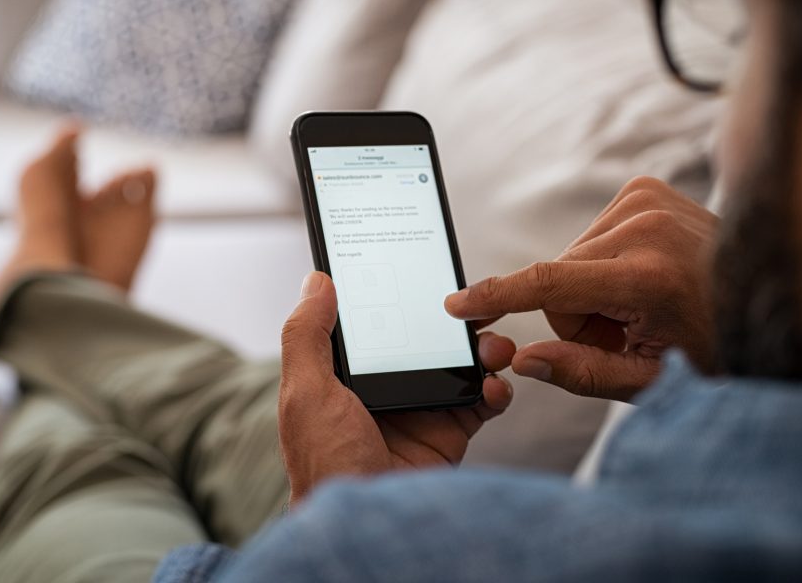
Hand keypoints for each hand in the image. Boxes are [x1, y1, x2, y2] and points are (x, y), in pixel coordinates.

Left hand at [279, 272, 513, 506]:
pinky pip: (481, 403)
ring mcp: (421, 410)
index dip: (401, 297)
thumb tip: (317, 280)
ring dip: (483, 350)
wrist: (367, 528)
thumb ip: (307, 335)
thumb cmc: (325, 463)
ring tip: (494, 346)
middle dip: (455, 321)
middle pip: (428, 339)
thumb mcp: (306, 392)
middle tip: (476, 307)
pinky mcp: (449, 434)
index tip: (425, 272)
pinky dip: (495, 390)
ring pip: (460, 365)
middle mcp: (387, 387)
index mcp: (348, 374)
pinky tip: (494, 387)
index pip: (379, 322)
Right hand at [446, 177, 718, 400]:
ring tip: (644, 303)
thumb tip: (523, 361)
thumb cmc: (717, 346)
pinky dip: (605, 262)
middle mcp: (646, 227)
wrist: (771, 295)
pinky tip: (644, 274)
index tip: (456, 304)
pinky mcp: (646, 188)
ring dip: (592, 288)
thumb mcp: (652, 380)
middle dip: (578, 314)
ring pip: (570, 258)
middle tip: (628, 330)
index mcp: (649, 277)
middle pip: (557, 279)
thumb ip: (582, 373)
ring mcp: (648, 199)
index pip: (548, 284)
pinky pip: (590, 235)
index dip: (496, 296)